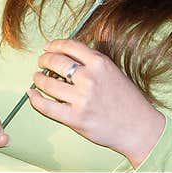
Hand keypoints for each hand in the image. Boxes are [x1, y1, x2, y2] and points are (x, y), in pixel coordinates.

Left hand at [29, 39, 165, 166]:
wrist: (139, 128)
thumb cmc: (128, 100)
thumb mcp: (113, 71)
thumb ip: (92, 62)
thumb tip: (66, 55)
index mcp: (100, 63)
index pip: (69, 46)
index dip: (54, 44)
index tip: (48, 47)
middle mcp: (89, 78)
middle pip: (55, 61)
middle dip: (44, 60)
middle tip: (42, 62)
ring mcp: (81, 99)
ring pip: (47, 83)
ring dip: (38, 78)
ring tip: (37, 77)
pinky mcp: (75, 118)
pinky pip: (46, 106)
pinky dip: (35, 99)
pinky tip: (32, 94)